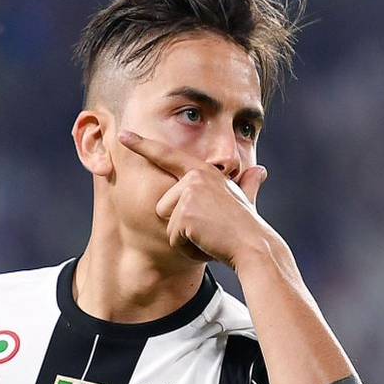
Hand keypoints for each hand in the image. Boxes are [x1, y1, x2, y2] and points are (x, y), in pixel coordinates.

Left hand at [117, 130, 274, 267]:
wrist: (253, 246)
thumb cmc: (247, 226)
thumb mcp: (244, 199)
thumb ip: (247, 184)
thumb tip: (260, 170)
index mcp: (203, 171)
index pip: (167, 155)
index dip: (142, 145)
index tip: (123, 136)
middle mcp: (195, 177)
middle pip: (162, 205)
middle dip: (179, 223)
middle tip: (207, 226)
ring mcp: (189, 194)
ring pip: (166, 221)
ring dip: (183, 236)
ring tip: (207, 234)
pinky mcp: (184, 214)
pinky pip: (172, 237)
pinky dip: (187, 247)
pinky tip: (206, 242)